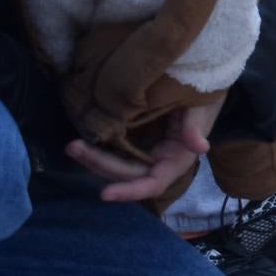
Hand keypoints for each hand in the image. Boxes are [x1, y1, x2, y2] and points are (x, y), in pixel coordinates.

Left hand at [68, 98, 218, 204]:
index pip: (153, 183)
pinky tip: (82, 139)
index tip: (104, 195)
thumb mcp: (202, 107)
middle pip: (126, 174)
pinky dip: (99, 149)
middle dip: (99, 165)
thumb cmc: (204, 95)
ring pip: (116, 165)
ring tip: (72, 146)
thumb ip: (196, 127)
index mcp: (176, 159)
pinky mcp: (135, 141)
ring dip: (93, 159)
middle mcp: (158, 162)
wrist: (201, 80)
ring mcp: (145, 153)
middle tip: (73, 147)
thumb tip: (201, 149)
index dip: (130, 191)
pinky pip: (114, 151)